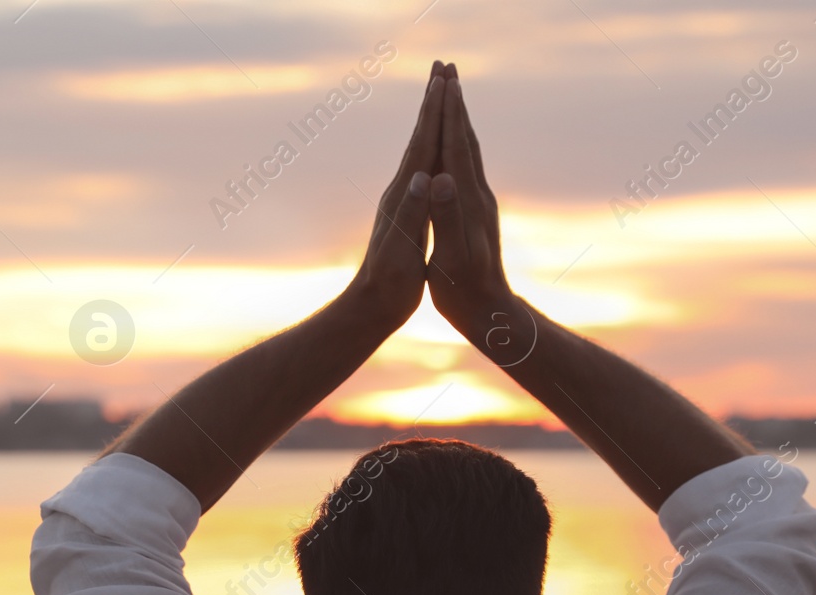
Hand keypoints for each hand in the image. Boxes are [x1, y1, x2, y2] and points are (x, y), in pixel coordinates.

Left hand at [341, 61, 445, 332]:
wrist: (369, 305)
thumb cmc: (389, 284)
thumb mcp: (401, 250)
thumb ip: (411, 213)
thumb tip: (420, 177)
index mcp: (403, 196)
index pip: (423, 146)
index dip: (435, 114)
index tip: (446, 80)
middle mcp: (400, 191)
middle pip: (420, 137)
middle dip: (433, 103)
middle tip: (444, 68)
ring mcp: (402, 199)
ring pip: (421, 149)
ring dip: (432, 119)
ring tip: (441, 94)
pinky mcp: (406, 211)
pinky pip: (424, 168)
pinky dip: (433, 148)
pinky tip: (436, 147)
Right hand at [426, 66, 523, 361]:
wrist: (491, 312)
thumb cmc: (465, 290)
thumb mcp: (452, 256)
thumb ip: (447, 216)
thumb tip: (442, 179)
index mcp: (467, 201)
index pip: (456, 147)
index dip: (448, 113)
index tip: (442, 79)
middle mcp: (478, 195)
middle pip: (466, 139)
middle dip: (455, 103)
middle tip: (448, 69)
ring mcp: (480, 204)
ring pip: (468, 151)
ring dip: (459, 120)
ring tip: (451, 96)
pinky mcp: (477, 214)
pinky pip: (467, 168)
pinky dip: (459, 146)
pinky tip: (455, 147)